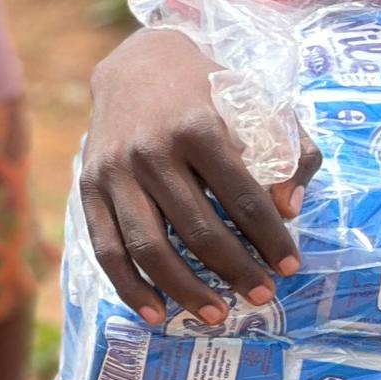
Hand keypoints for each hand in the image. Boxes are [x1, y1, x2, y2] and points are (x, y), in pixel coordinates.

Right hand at [81, 25, 320, 325]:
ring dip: (185, 289)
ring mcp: (115, 171)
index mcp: (199, 126)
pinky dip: (130, 287)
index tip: (291, 266)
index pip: (243, 198)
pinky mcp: (89, 187)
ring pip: (149, 247)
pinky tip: (156, 313)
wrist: (137, 64)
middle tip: (263, 296)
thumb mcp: (260, 104)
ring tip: (217, 315)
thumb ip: (291, 152)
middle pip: (198, 229)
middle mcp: (152, 150)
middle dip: (236, 270)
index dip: (271, 239)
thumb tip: (291, 209)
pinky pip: (107, 248)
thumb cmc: (209, 92)